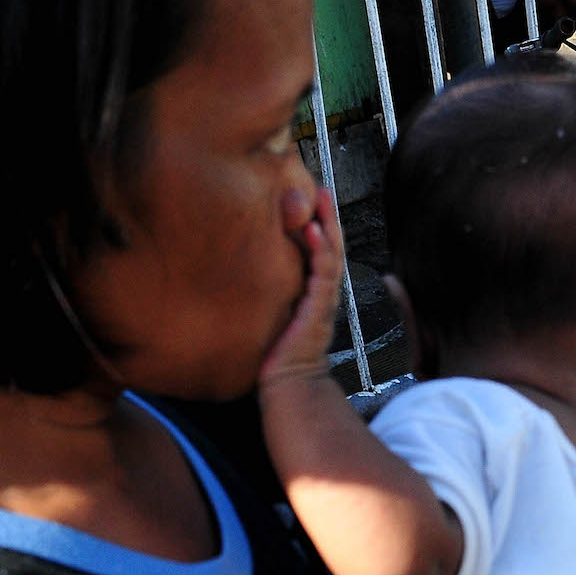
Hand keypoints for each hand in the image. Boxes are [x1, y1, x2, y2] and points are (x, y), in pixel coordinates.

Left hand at [259, 189, 343, 389]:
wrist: (288, 385)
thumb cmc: (276, 356)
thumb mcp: (272, 315)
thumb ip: (269, 294)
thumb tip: (244, 269)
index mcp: (314, 293)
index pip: (320, 253)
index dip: (320, 227)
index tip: (313, 202)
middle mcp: (323, 294)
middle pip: (331, 248)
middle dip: (328, 218)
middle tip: (323, 190)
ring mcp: (324, 301)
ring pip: (331, 256)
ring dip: (328, 227)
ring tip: (322, 201)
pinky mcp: (319, 309)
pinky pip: (323, 274)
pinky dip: (321, 251)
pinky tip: (314, 232)